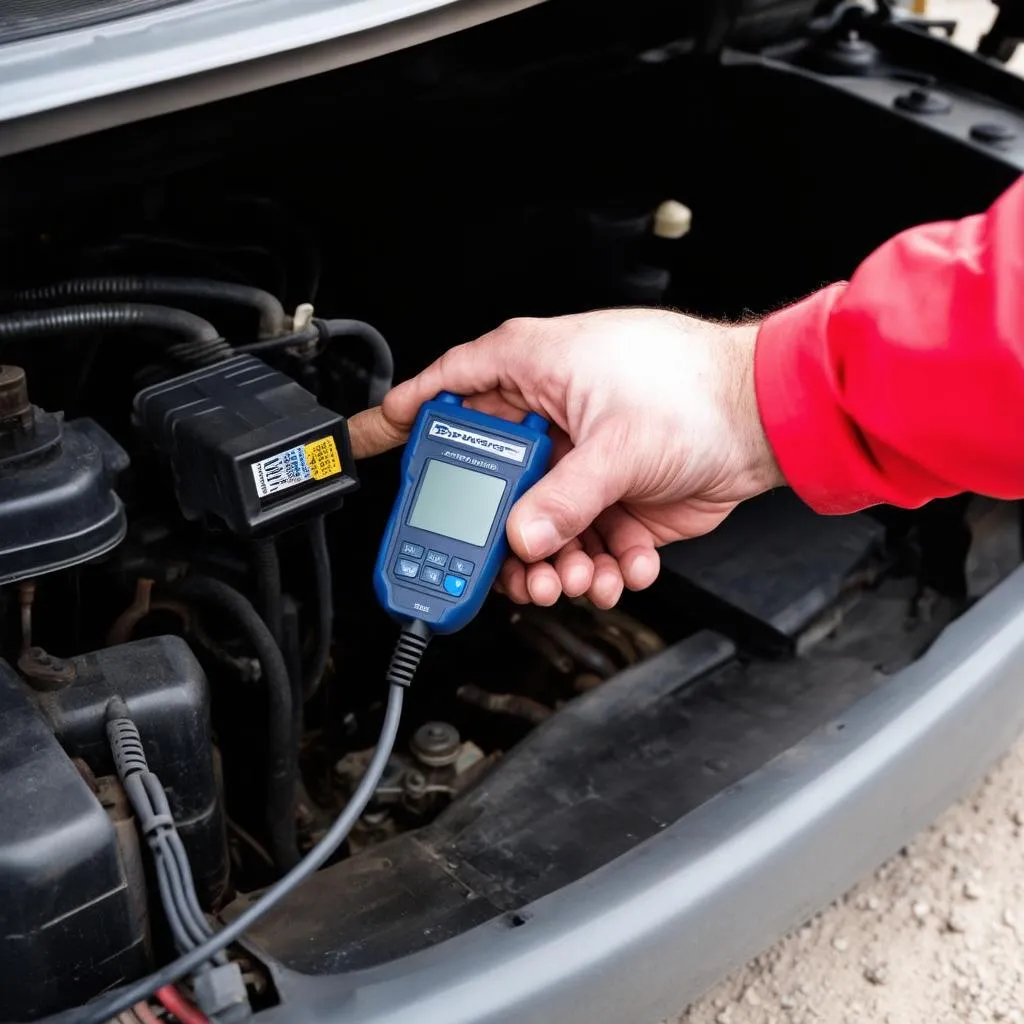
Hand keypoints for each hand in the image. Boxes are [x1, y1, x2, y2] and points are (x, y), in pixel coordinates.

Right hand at [350, 309, 781, 607]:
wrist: (767, 420)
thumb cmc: (700, 390)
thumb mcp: (618, 444)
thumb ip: (563, 498)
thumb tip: (523, 535)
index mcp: (534, 369)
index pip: (447, 388)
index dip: (404, 418)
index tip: (368, 444)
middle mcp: (549, 415)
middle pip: (487, 480)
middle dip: (493, 531)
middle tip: (495, 563)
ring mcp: (578, 460)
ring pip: (534, 524)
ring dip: (551, 562)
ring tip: (574, 577)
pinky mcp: (611, 499)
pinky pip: (581, 542)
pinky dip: (598, 565)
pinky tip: (622, 564)